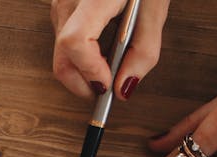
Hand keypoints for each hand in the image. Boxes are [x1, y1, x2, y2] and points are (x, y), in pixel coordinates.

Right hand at [51, 0, 168, 99]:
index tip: (107, 85)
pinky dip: (79, 54)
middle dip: (82, 82)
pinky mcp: (61, 4)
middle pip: (62, 55)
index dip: (89, 71)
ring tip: (107, 65)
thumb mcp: (155, 8)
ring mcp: (61, 1)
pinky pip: (63, 38)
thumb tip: (124, 87)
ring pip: (60, 51)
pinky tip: (100, 50)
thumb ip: (143, 51)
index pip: (75, 42)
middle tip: (106, 88)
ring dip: (82, 68)